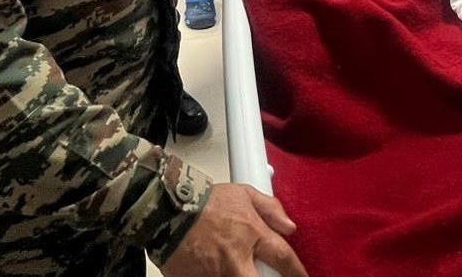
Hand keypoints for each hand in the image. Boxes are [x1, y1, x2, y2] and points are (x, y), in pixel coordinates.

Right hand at [161, 183, 307, 276]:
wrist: (165, 209)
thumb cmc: (204, 201)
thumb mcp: (243, 194)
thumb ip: (270, 209)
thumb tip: (290, 226)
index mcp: (251, 234)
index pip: (283, 258)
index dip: (296, 272)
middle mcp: (236, 258)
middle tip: (269, 276)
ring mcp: (216, 273)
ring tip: (237, 268)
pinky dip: (215, 276)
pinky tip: (214, 269)